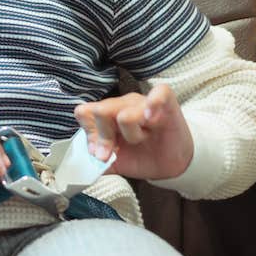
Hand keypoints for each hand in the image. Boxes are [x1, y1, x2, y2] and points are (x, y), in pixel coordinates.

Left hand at [74, 84, 192, 179]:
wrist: (171, 163)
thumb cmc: (141, 156)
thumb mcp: (115, 162)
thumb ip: (96, 162)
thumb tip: (85, 161)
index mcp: (107, 114)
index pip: (85, 112)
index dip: (89, 134)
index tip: (98, 153)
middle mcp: (123, 104)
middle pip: (101, 111)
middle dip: (104, 138)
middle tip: (112, 153)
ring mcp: (143, 101)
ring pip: (125, 114)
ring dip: (132, 135)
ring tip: (142, 140)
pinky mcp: (166, 101)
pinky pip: (159, 93)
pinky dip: (153, 105)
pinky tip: (151, 119)